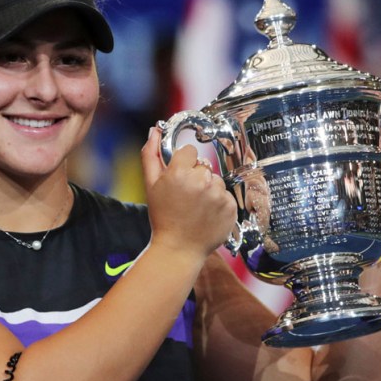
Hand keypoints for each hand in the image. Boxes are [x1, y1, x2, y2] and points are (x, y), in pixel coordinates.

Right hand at [141, 127, 236, 255]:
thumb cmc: (162, 217)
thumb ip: (151, 155)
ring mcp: (218, 194)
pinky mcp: (230, 206)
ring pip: (215, 180)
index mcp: (179, 173)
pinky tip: (207, 214)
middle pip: (203, 166)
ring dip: (208, 190)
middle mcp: (201, 181)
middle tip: (185, 197)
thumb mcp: (150, 186)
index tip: (179, 178)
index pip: (189, 152)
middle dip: (195, 177)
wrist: (178, 249)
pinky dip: (219, 203)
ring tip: (196, 208)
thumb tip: (154, 131)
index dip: (183, 164)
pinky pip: (226, 195)